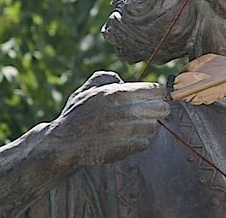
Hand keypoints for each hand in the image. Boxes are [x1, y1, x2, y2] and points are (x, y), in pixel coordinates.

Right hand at [46, 71, 169, 166]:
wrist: (64, 144)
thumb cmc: (77, 114)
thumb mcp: (89, 88)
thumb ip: (109, 77)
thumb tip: (125, 81)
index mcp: (117, 94)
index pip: (156, 90)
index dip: (156, 92)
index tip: (152, 95)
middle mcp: (124, 112)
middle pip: (161, 108)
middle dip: (158, 108)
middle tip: (151, 110)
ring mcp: (126, 132)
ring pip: (154, 126)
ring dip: (149, 124)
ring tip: (138, 124)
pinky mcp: (125, 149)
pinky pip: (145, 142)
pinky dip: (140, 139)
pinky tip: (130, 136)